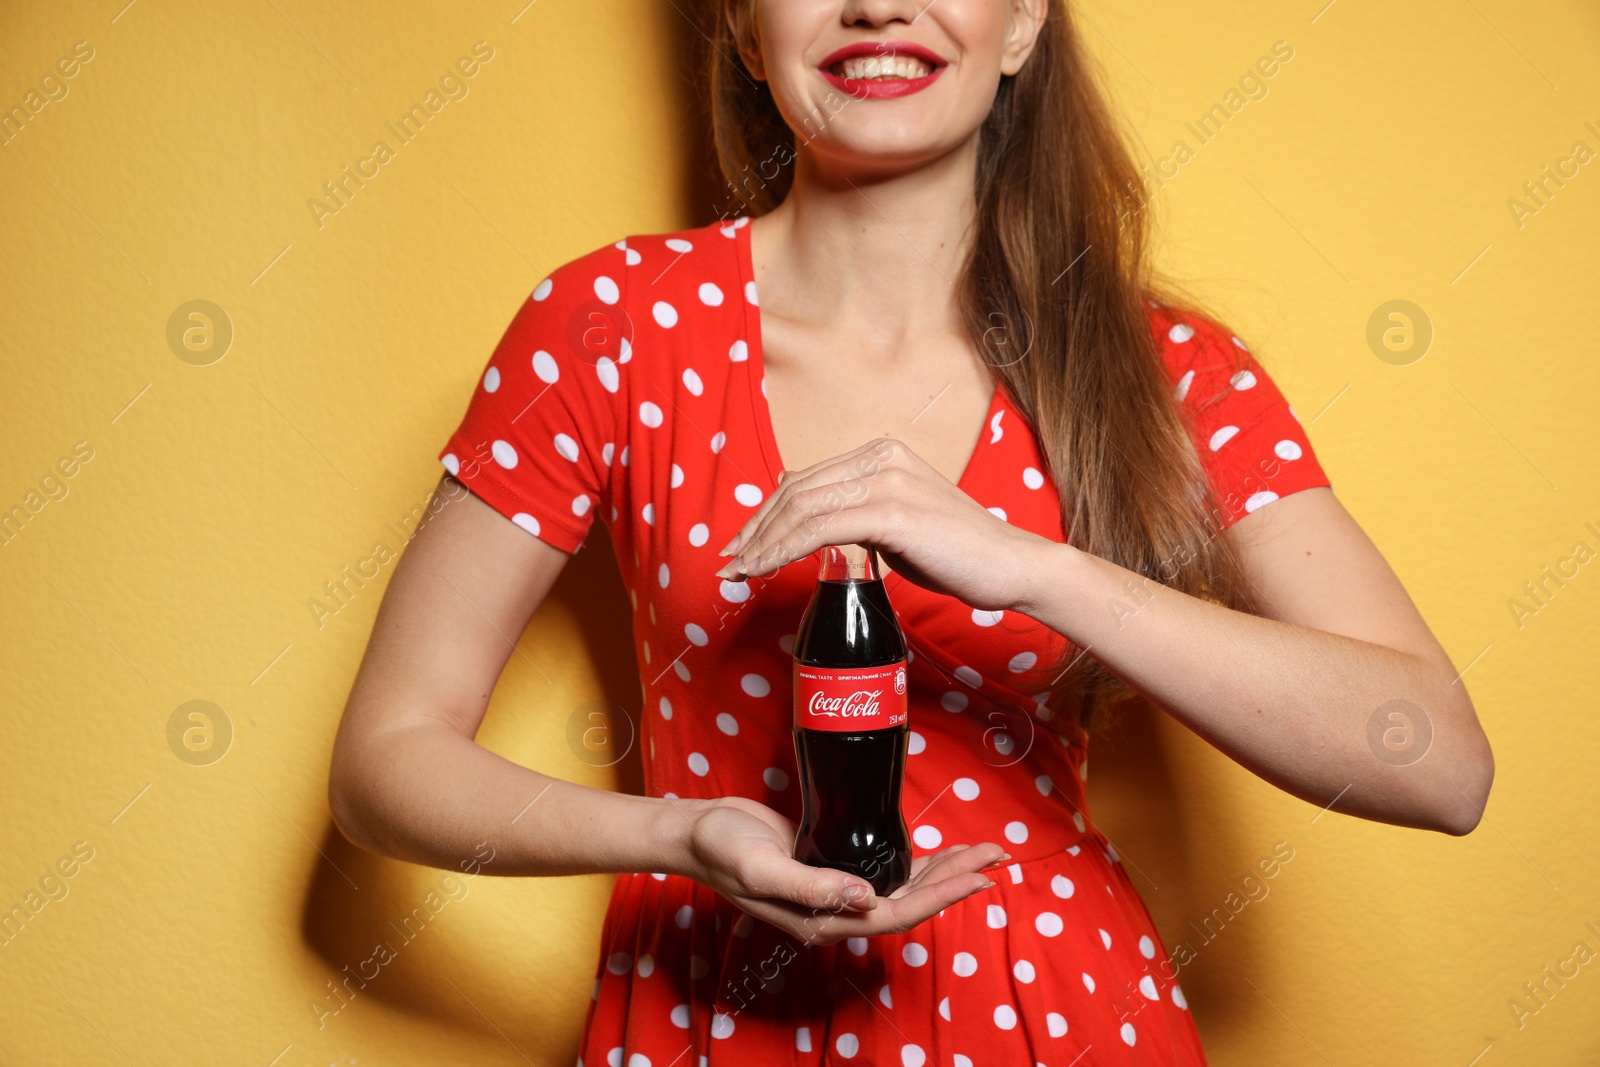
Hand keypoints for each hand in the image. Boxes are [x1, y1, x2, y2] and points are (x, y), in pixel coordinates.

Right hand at [683, 795, 1006, 945]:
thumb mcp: (763, 867)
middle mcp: (835, 910)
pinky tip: (936, 849)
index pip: (896, 914)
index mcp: (823, 921)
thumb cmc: (723, 849)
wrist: (697, 832)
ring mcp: (835, 889)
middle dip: (955, 879)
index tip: (979, 879)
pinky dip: (915, 860)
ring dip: (943, 870)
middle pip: (909, 901)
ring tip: (981, 852)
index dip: (941, 897)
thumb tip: (866, 895)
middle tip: (997, 856)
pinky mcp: (832, 863)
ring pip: (902, 885)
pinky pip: (884, 868)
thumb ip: (813, 885)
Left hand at [714, 438, 1048, 611]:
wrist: (1010, 566)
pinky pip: (819, 529)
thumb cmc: (957, 553)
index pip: (806, 480)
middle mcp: (880, 457)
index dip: (766, 514)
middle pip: (796, 490)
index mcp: (881, 453)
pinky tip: (765, 569)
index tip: (743, 545)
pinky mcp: (892, 513)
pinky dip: (783, 550)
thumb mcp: (898, 523)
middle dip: (755, 529)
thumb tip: (812, 526)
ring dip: (762, 542)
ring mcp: (887, 482)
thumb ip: (858, 515)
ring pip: (801, 508)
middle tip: (729, 562)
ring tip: (738, 571)